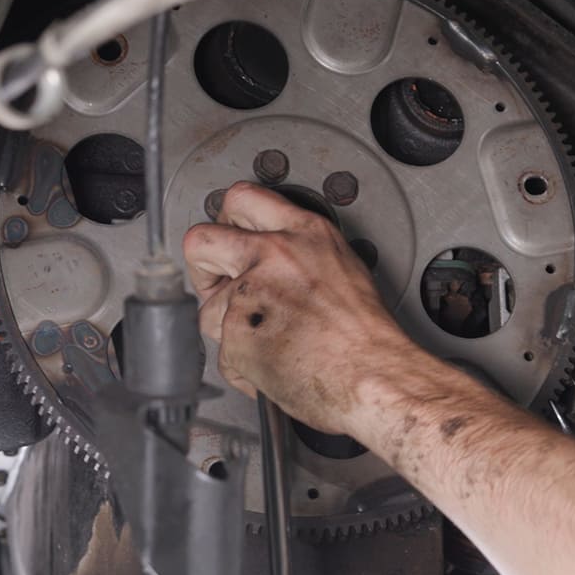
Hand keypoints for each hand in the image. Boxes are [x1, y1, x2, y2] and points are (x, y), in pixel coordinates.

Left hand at [182, 182, 418, 434]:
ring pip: (209, 310)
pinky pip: (223, 354)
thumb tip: (273, 259)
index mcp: (304, 232)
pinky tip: (273, 366)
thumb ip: (301, 252)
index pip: (241, 199)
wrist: (375, 376)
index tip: (227, 238)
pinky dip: (242, 367)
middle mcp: (273, 255)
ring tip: (269, 342)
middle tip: (217, 285)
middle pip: (200, 240)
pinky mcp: (237, 335)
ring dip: (230, 330)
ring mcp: (250, 294)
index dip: (225, 222)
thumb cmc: (367, 335)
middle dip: (201, 266)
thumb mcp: (343, 265)